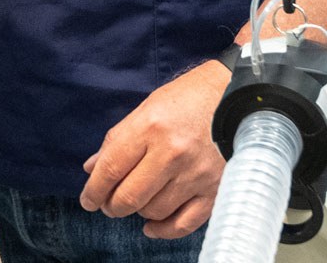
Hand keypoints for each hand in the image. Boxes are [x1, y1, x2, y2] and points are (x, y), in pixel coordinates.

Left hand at [79, 60, 229, 237]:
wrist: (239, 98)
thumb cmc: (190, 98)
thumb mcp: (147, 108)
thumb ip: (118, 139)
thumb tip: (92, 168)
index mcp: (151, 127)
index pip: (112, 168)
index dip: (93, 190)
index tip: (88, 200)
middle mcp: (172, 153)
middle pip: (129, 196)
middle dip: (111, 205)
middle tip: (108, 204)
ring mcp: (196, 174)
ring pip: (154, 211)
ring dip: (138, 212)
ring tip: (136, 202)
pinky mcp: (215, 190)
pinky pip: (185, 223)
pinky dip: (164, 230)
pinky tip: (151, 226)